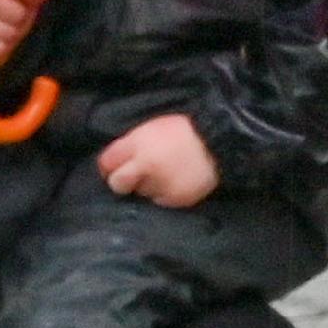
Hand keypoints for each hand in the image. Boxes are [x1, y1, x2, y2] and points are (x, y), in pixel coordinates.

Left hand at [99, 114, 217, 207]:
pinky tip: (178, 180)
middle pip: (117, 183)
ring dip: (149, 185)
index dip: (110, 166)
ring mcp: (160, 184)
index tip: (115, 167)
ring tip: (168, 173)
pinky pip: (161, 199)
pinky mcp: (175, 198)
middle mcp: (145, 165)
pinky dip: (166, 193)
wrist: (222, 141)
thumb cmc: (186, 131)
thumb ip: (133, 144)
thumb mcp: (154, 128)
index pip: (106, 162)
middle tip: (136, 176)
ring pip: (142, 192)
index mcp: (138, 144)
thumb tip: (116, 163)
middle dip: (123, 181)